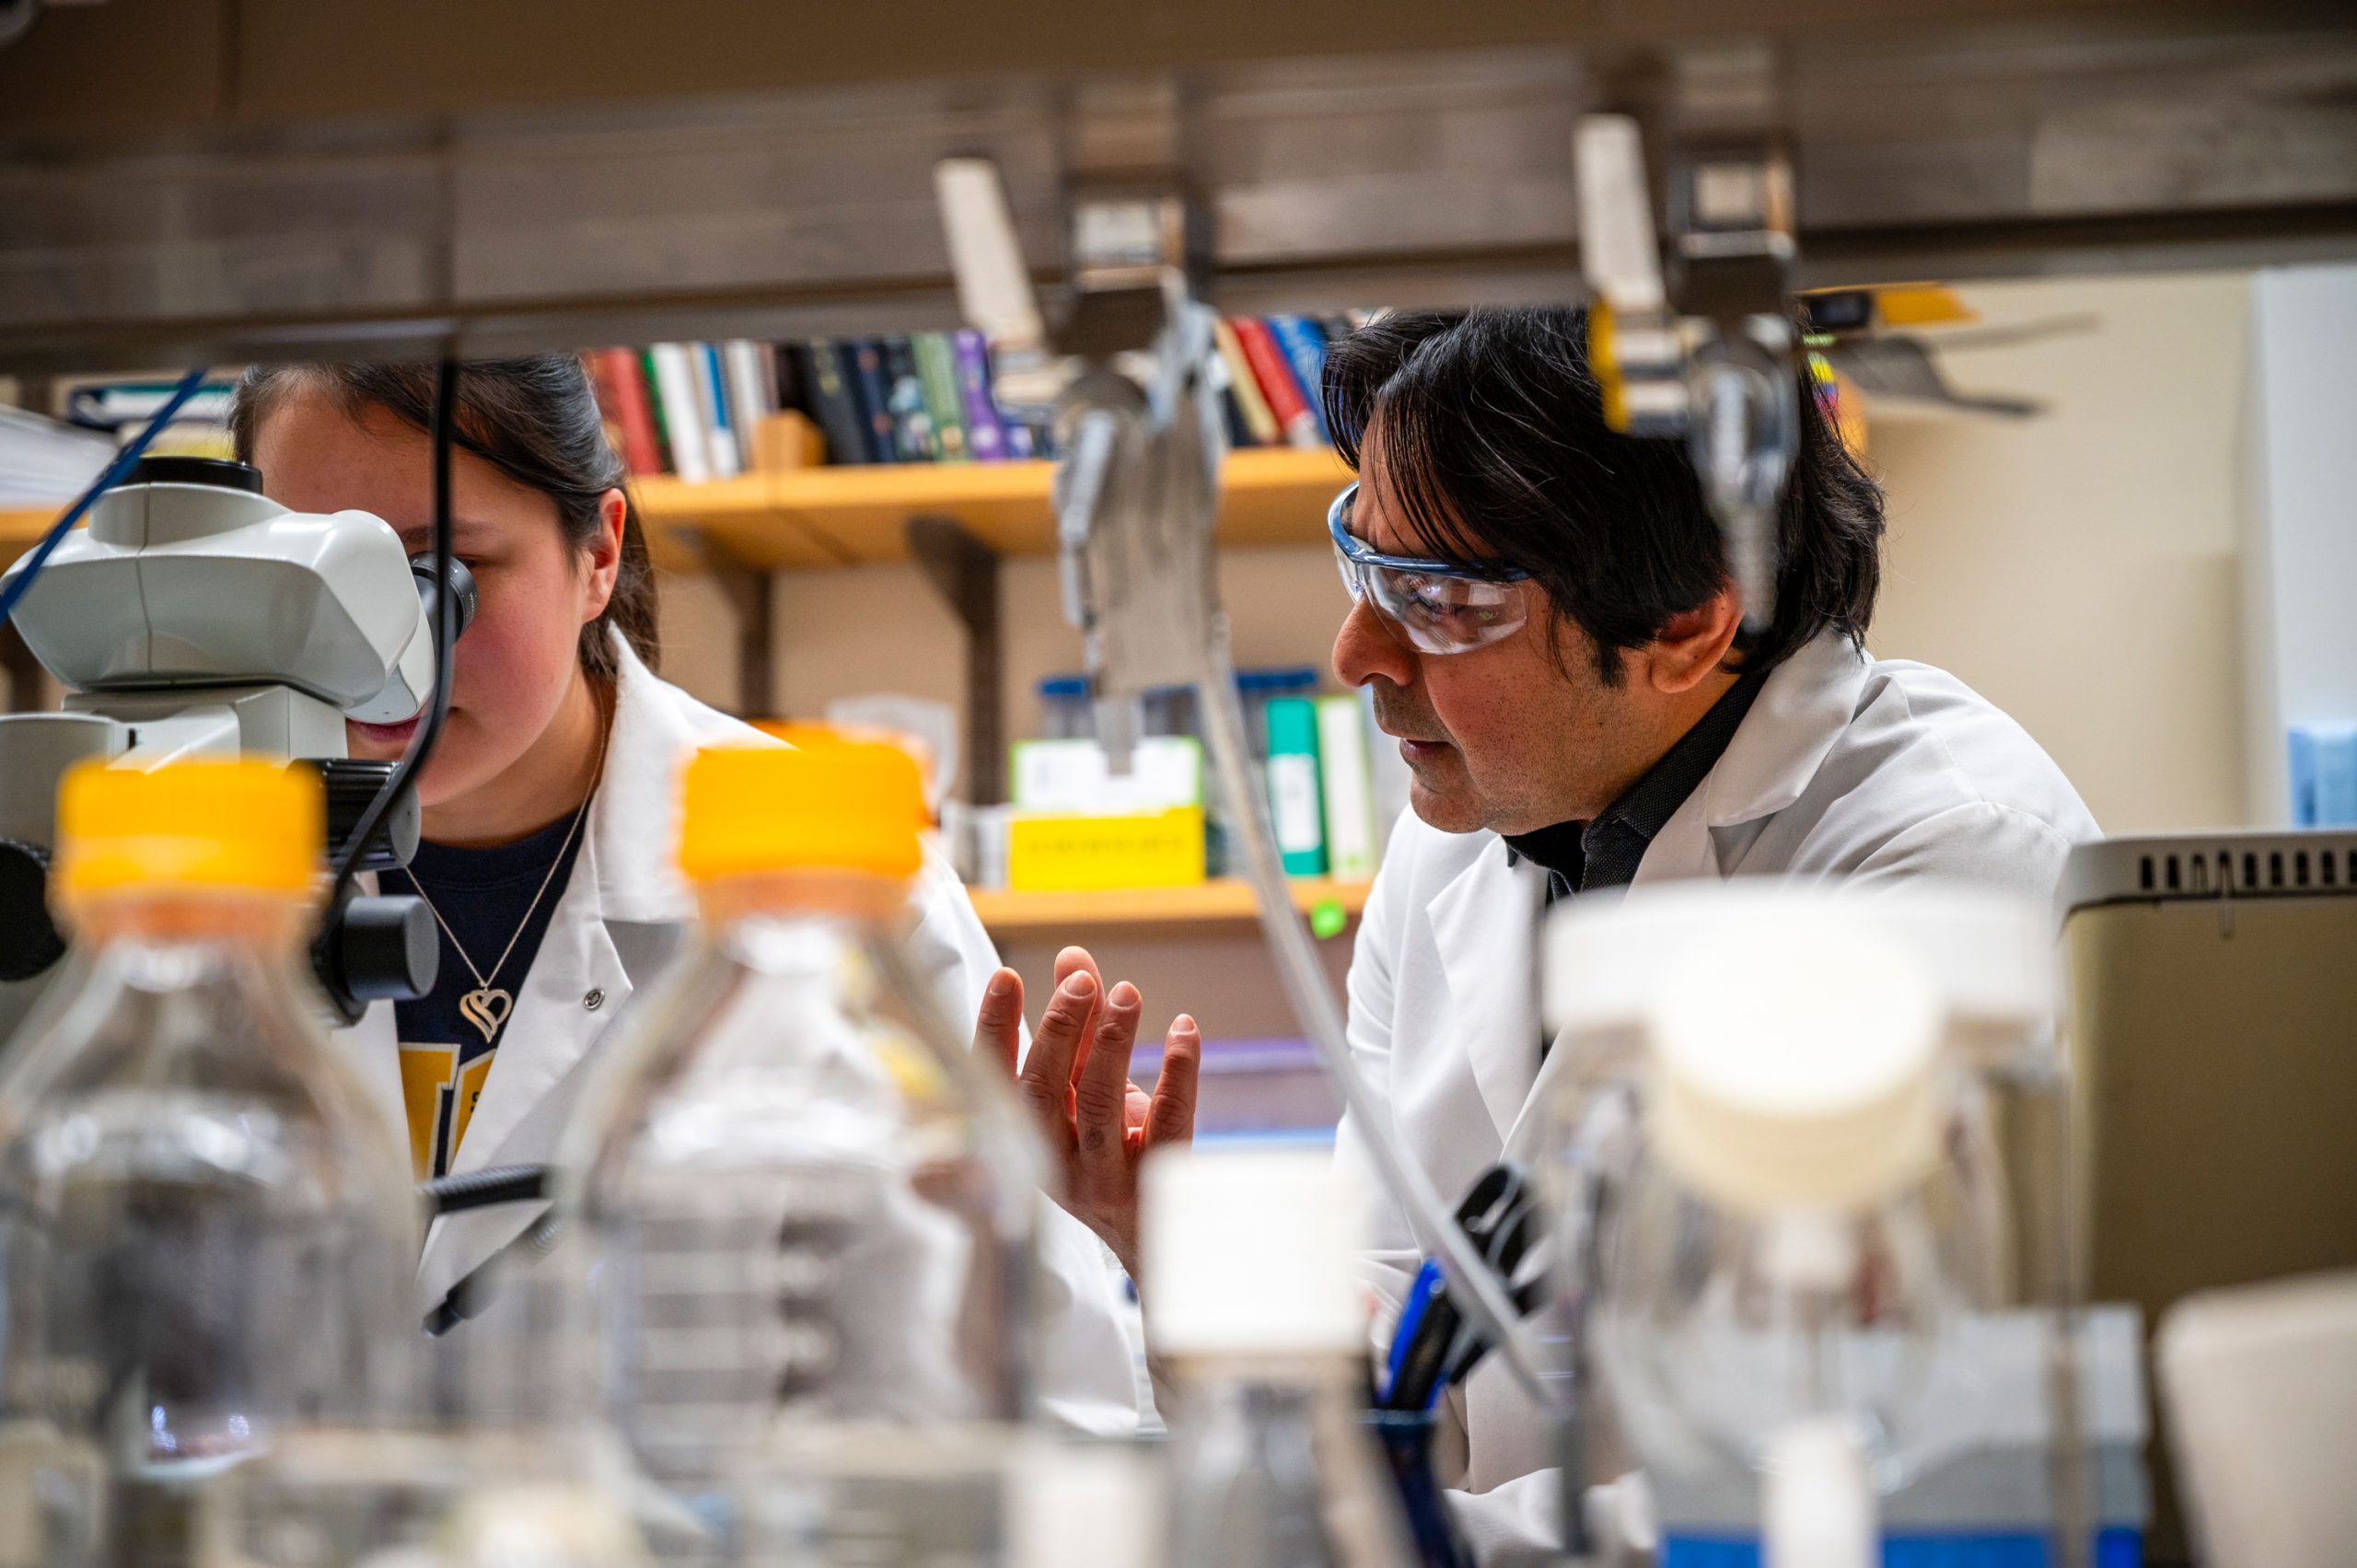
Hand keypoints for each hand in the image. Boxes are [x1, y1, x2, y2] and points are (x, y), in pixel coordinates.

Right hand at [974, 946, 1199, 1277]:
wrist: (1158, 1241)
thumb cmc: (1114, 1156)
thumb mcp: (1087, 1094)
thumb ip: (1077, 1029)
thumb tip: (1073, 958)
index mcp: (1023, 1141)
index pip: (996, 1083)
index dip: (995, 1030)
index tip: (1006, 976)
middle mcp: (1055, 1165)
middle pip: (1044, 1094)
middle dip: (1058, 1030)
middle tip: (1082, 980)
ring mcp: (1107, 1180)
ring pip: (1099, 1108)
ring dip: (1110, 1043)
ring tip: (1126, 992)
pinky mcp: (1158, 1184)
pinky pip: (1168, 1125)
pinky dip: (1177, 1073)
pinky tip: (1184, 1029)